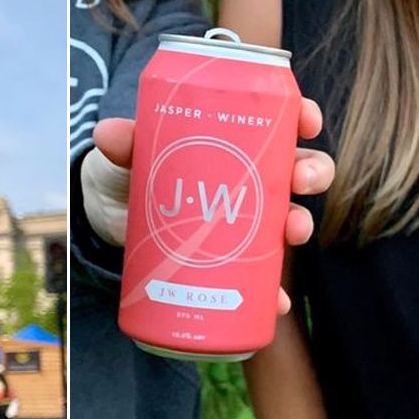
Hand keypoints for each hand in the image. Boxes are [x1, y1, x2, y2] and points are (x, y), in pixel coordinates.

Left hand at [82, 99, 332, 312]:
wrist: (113, 218)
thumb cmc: (132, 172)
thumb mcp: (130, 154)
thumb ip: (126, 143)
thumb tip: (107, 134)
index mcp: (237, 139)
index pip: (281, 120)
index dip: (303, 117)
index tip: (307, 122)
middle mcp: (251, 177)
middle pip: (297, 169)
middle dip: (312, 171)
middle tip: (300, 180)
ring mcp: (247, 220)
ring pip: (291, 217)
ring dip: (302, 224)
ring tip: (292, 233)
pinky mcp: (234, 258)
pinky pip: (264, 275)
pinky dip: (274, 290)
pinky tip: (276, 301)